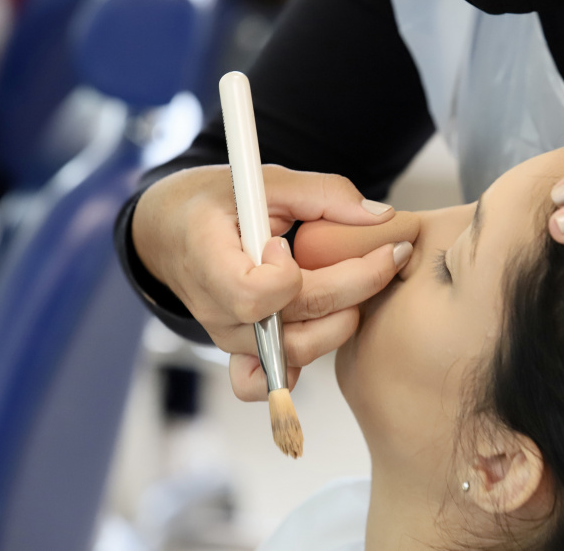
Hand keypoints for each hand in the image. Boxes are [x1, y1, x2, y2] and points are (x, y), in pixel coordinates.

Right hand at [133, 164, 410, 398]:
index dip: (285, 277)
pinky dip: (298, 370)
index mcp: (209, 260)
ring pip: (294, 354)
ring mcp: (228, 337)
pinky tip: (322, 331)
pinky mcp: (241, 352)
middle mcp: (215, 309)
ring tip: (360, 282)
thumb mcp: (265, 181)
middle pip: (290, 326)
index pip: (253, 296)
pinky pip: (267, 382)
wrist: (173, 230)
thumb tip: (383, 218)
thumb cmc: (217, 202)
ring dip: (340, 321)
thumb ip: (325, 194)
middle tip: (389, 254)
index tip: (288, 244)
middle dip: (353, 289)